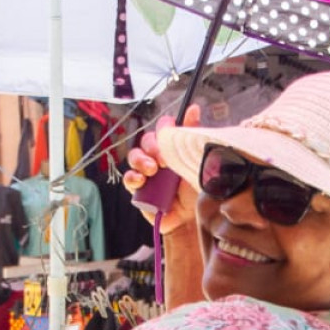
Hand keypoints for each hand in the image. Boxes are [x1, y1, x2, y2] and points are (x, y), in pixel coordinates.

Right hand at [122, 105, 200, 236]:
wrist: (194, 221)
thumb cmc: (198, 190)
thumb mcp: (200, 161)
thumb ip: (193, 134)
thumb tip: (193, 108)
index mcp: (175, 148)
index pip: (164, 128)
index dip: (164, 129)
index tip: (170, 135)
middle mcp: (159, 158)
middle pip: (147, 140)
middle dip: (152, 145)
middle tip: (162, 158)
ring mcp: (147, 174)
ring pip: (134, 156)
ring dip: (140, 159)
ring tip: (151, 170)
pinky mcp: (139, 191)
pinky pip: (128, 179)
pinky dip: (132, 177)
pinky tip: (140, 181)